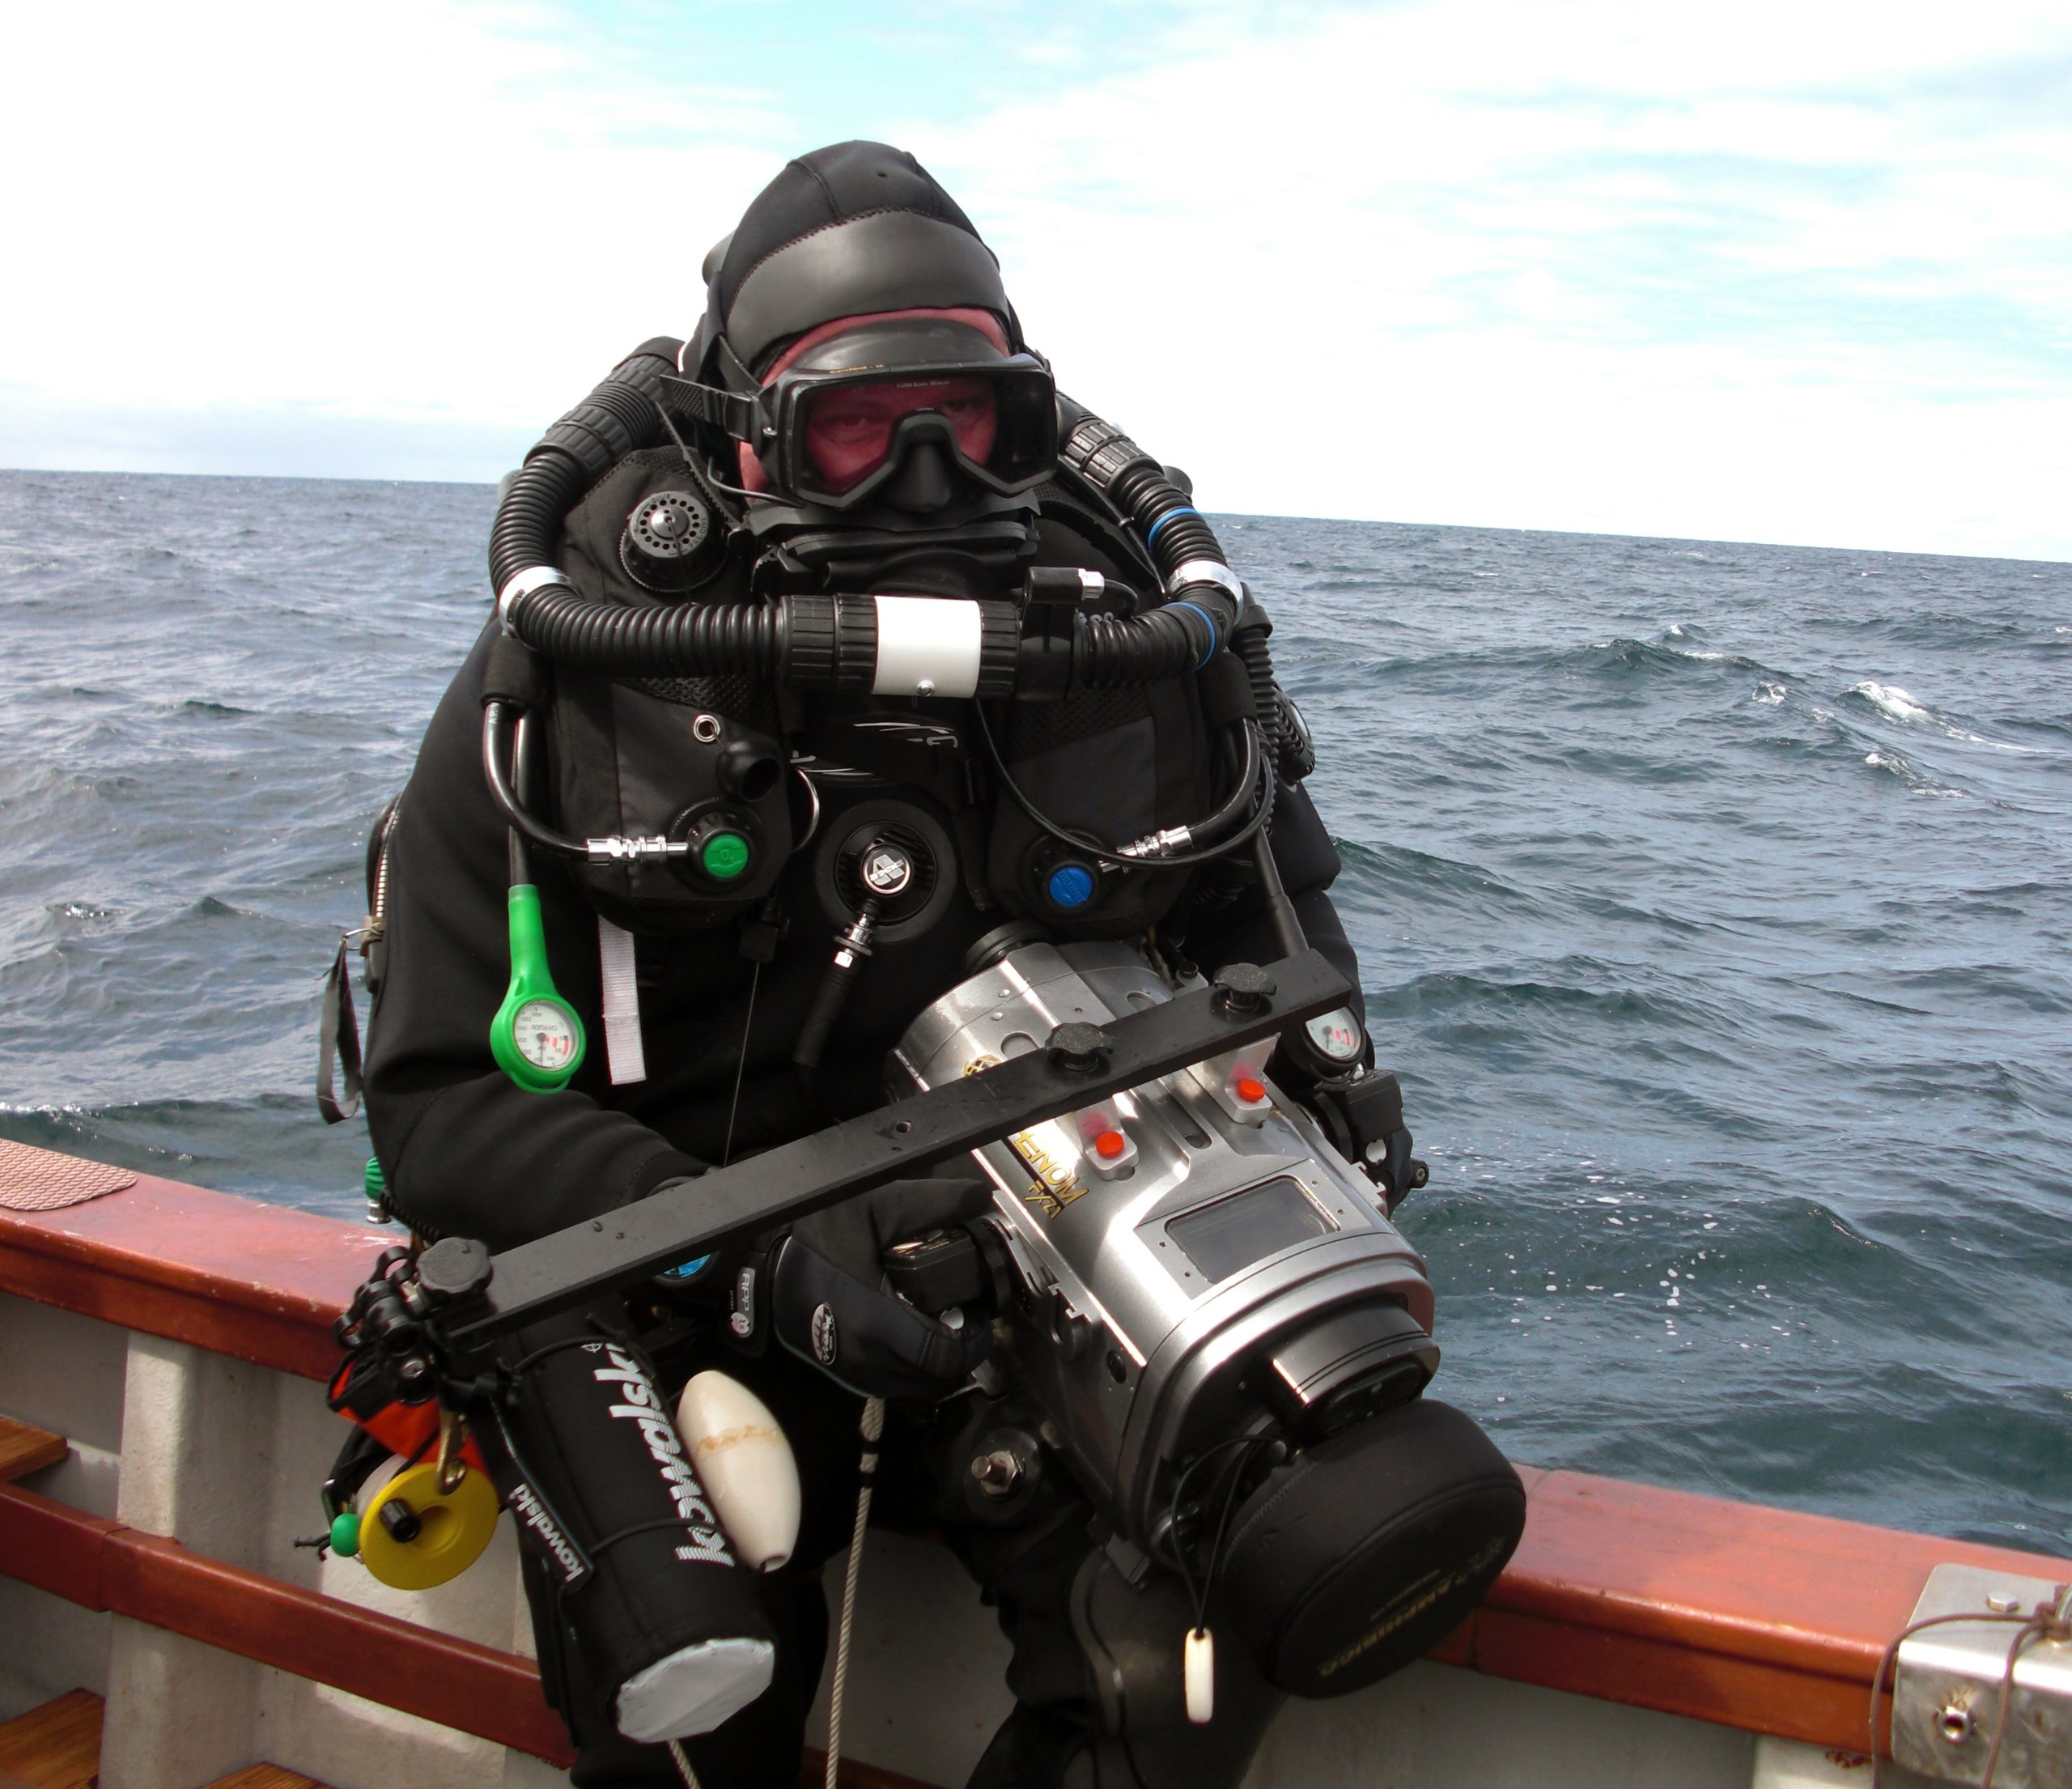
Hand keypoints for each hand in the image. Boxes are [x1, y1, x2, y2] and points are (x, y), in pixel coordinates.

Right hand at [771, 1177, 996, 1400]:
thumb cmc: (817, 1237)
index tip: (980, 1318)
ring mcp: (853, 1369)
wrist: (767, 1262)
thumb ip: (933, 1203)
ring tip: (943, 1328)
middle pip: (935, 1378)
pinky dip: (913, 1370)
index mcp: (876, 1321)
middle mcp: (864, 1355)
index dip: (972, 1341)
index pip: (942, 1355)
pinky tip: (915, 1339)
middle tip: (967, 1320)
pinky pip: (893, 1384)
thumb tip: (977, 1197)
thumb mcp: (878, 1208)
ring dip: (937, 1364)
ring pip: (915, 1387)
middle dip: (960, 1352)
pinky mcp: (845, 1372)